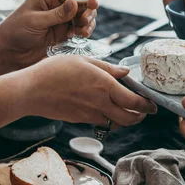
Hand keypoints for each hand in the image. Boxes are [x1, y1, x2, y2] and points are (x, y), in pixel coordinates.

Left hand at [0, 0, 97, 69]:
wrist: (8, 53)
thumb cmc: (15, 31)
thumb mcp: (35, 21)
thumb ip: (57, 14)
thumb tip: (75, 3)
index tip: (92, 3)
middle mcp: (55, 7)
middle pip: (80, 5)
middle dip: (87, 12)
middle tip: (86, 21)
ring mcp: (59, 21)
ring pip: (81, 18)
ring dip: (87, 23)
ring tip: (84, 31)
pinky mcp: (61, 34)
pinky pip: (78, 30)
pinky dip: (82, 32)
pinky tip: (80, 35)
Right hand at [20, 56, 157, 125]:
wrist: (31, 91)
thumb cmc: (54, 71)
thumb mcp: (83, 61)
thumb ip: (107, 68)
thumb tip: (125, 73)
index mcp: (104, 85)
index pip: (134, 101)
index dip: (147, 105)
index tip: (152, 104)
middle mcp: (101, 103)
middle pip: (130, 118)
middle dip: (141, 116)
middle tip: (145, 111)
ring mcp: (90, 114)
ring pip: (117, 123)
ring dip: (126, 120)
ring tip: (129, 111)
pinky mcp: (80, 120)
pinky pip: (101, 123)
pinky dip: (110, 119)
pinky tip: (107, 110)